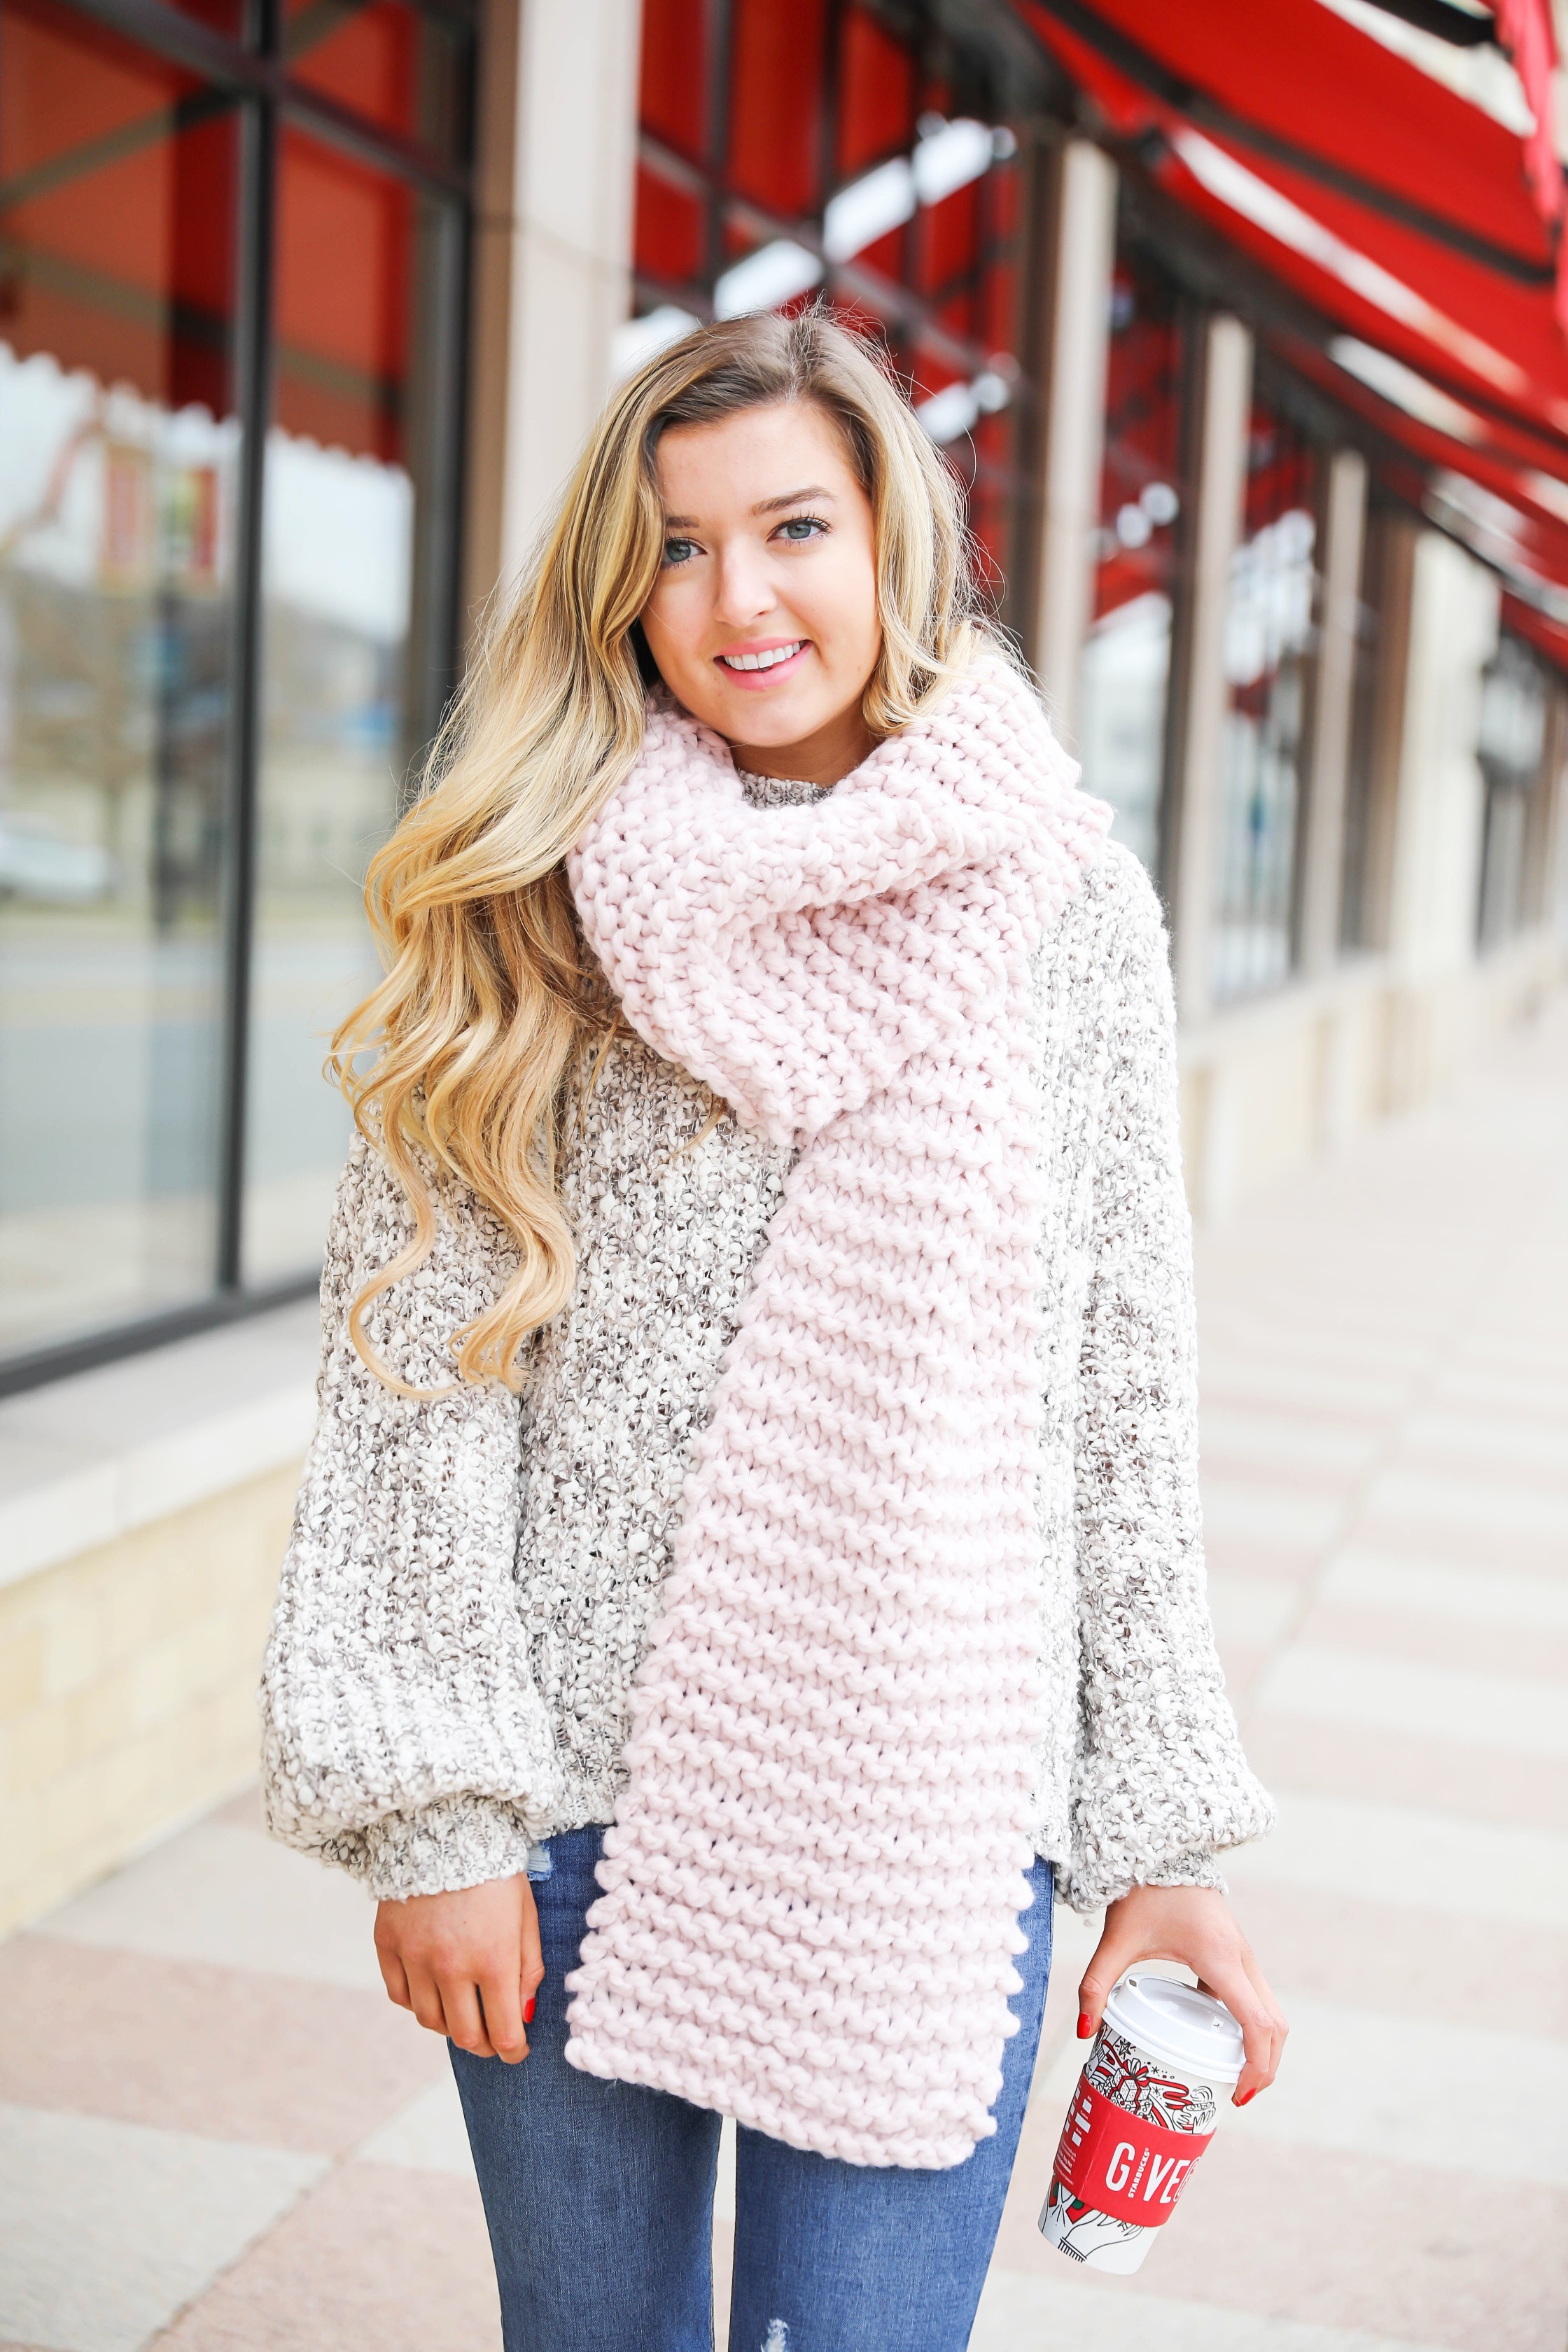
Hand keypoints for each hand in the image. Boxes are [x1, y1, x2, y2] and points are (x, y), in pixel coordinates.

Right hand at [373, 1873, 542, 2062]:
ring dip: (451, 2026)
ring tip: (464, 2014)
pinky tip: (433, 1991)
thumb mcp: (526, 1916)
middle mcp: (451, 1967)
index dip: (513, 2050)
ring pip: (430, 2020)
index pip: (503, 2031)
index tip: (517, 2051)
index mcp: (493, 1960)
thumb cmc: (495, 1871)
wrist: (446, 1826)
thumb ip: (528, 1969)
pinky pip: (400, 1995)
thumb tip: (523, 2014)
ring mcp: (415, 1958)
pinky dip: (418, 2002)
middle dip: (485, 2045)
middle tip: (493, 2039)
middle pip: (465, 2035)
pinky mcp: (388, 1945)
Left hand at [1077, 1883, 1287, 2105]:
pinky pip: (1257, 1996)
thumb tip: (1085, 2032)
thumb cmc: (1142, 1893)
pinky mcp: (1236, 1952)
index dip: (1256, 2065)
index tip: (1238, 2094)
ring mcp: (1244, 1954)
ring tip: (1231, 2076)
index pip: (1256, 2023)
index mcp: (1219, 1958)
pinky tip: (1217, 2040)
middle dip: (1265, 2065)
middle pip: (1275, 2024)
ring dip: (1262, 2046)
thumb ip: (1096, 1986)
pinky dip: (1250, 2024)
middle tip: (1237, 2095)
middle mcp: (1242, 1958)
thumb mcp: (1116, 1942)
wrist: (1159, 1849)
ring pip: (1272, 2010)